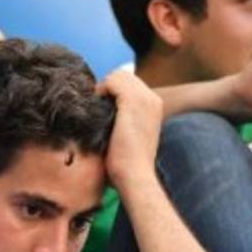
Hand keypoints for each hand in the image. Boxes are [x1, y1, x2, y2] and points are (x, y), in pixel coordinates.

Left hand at [96, 70, 162, 192]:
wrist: (135, 176)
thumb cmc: (128, 163)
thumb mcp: (129, 134)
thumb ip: (122, 117)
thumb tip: (104, 106)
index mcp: (154, 106)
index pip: (130, 83)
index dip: (113, 91)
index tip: (102, 107)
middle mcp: (153, 99)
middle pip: (124, 75)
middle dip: (107, 87)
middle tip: (97, 106)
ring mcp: (145, 99)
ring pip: (118, 75)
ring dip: (104, 88)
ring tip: (97, 107)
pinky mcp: (133, 101)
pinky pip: (112, 81)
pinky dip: (101, 90)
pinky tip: (97, 106)